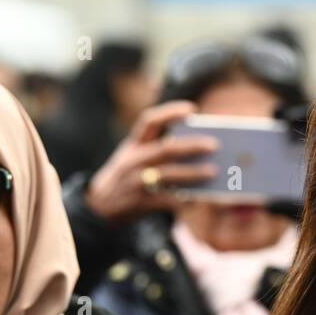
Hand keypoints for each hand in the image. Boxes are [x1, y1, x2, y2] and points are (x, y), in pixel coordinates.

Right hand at [85, 100, 219, 225]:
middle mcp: (134, 159)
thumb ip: (157, 148)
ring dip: (193, 173)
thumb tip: (197, 146)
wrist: (101, 204)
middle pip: (166, 148)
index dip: (170, 113)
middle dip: (192, 146)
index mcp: (134, 144)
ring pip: (169, 174)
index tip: (192, 109)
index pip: (150, 121)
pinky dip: (185, 199)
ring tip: (213, 172)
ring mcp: (137, 181)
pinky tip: (200, 198)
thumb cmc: (127, 174)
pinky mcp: (141, 202)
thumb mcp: (133, 155)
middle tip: (214, 145)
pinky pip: (168, 200)